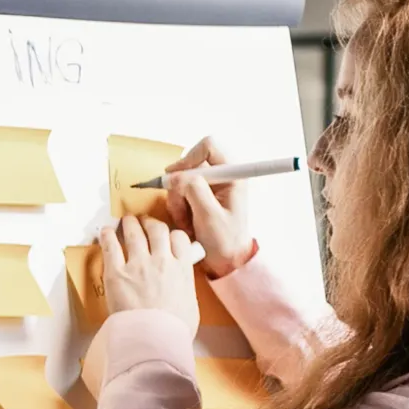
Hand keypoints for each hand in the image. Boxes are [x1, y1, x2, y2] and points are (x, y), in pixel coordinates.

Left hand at [100, 215, 199, 336]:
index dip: (172, 234)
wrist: (154, 339)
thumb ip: (186, 291)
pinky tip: (105, 232)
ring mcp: (138, 265)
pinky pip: (110, 246)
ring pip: (134, 232)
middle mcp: (161, 261)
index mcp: (181, 269)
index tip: (168, 236)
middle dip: (150, 223)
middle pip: (157, 230)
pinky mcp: (116, 273)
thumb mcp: (191, 308)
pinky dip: (107, 235)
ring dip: (129, 223)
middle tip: (145, 223)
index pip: (179, 239)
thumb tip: (183, 290)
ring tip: (125, 220)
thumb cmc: (174, 330)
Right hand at [166, 136, 253, 279]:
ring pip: (181, 180)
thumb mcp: (209, 216)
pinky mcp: (201, 196)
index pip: (208, 147)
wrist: (227, 261)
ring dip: (178, 201)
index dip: (189, 159)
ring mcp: (211, 186)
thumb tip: (175, 175)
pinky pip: (180, 193)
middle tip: (182, 210)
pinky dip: (178, 207)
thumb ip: (193, 190)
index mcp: (233, 175)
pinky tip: (187, 223)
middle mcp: (223, 176)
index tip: (177, 178)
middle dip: (180, 187)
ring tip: (186, 222)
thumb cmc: (225, 242)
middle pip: (190, 164)